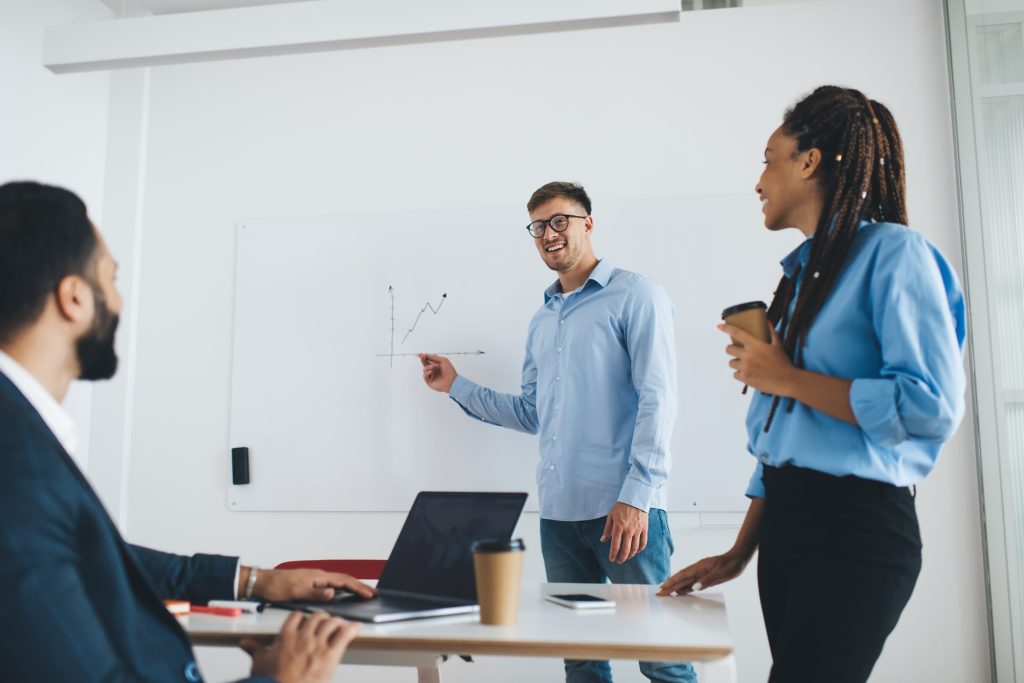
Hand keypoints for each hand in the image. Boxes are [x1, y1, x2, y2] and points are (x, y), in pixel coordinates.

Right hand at [242, 611, 358, 682]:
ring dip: (337, 622)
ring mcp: (317, 644)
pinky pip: (344, 635)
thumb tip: (245, 643)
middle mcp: (303, 636)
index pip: (297, 616)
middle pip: (317, 617)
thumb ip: (254, 649)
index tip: (307, 618)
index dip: (303, 616)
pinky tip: (356, 628)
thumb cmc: (270, 680)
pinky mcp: (330, 655)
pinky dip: (352, 629)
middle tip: (327, 621)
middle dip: (323, 618)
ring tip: (341, 624)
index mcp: (286, 636)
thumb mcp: (259, 662)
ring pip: (331, 622)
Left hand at [246, 567, 375, 601]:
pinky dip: (342, 589)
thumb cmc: (276, 587)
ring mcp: (315, 579)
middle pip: (345, 580)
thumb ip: (315, 594)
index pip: (343, 581)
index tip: (370, 594)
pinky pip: (332, 585)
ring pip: (339, 582)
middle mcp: (318, 576)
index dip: (358, 588)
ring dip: (352, 587)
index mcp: (318, 576)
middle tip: (373, 594)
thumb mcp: (295, 593)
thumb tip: (333, 593)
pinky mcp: (310, 583)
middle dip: (360, 586)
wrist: (261, 582)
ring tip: (364, 593)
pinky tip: (344, 594)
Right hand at [419, 353, 456, 392]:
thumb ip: (433, 357)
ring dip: (428, 367)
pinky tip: (431, 371)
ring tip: (433, 367)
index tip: (421, 355)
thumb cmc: (449, 371)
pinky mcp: (429, 381)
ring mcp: (431, 376)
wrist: (452, 381)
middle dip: (423, 360)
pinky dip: (427, 373)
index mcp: (436, 365)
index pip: (428, 360)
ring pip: (424, 369)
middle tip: (421, 357)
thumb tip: (425, 355)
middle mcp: (433, 370)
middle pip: (425, 364)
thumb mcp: (443, 360)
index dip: (424, 357)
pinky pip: (424, 375)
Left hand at [600, 502, 647, 563]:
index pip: (615, 545)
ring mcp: (637, 530)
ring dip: (630, 555)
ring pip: (635, 548)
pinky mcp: (644, 529)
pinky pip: (643, 542)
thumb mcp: (611, 516)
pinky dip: (640, 549)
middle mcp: (628, 531)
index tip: (611, 559)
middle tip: (619, 561)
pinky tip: (636, 551)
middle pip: (626, 549)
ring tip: (626, 557)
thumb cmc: (621, 507)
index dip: (613, 554)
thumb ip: (607, 529)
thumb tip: (603, 541)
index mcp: (618, 527)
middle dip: (621, 558)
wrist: (635, 498)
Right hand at [656, 550, 748, 595]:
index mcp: (700, 567)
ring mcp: (701, 572)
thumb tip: (694, 587)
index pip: (682, 576)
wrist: (739, 558)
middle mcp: (698, 569)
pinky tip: (680, 591)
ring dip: (675, 586)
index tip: (662, 588)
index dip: (671, 582)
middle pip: (680, 578)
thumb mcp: (721, 573)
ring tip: (666, 592)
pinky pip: (692, 582)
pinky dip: (685, 587)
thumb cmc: (731, 565)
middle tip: (659, 593)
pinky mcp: (705, 576)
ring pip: (685, 580)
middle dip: (669, 585)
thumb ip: (707, 580)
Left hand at [719, 323, 797, 396]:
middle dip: (732, 350)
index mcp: (756, 345)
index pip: (737, 333)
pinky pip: (735, 374)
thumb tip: (768, 321)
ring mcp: (745, 367)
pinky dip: (740, 374)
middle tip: (739, 352)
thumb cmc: (783, 363)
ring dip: (736, 363)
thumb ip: (771, 332)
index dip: (726, 328)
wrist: (787, 381)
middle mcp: (748, 355)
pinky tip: (749, 373)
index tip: (719, 326)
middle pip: (729, 349)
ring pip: (731, 363)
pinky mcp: (745, 378)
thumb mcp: (778, 345)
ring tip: (747, 365)